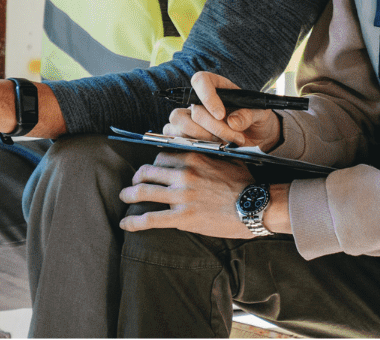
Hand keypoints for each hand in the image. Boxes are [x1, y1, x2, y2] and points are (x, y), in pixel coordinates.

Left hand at [118, 152, 272, 237]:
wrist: (255, 206)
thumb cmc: (245, 183)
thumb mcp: (226, 160)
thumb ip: (208, 157)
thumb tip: (200, 156)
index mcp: (194, 157)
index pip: (162, 156)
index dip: (154, 164)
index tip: (152, 171)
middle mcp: (184, 174)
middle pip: (149, 171)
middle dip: (138, 177)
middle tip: (133, 183)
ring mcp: (181, 196)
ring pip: (144, 192)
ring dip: (130, 194)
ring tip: (124, 197)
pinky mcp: (182, 218)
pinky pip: (151, 218)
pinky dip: (134, 221)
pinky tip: (125, 223)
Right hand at [161, 71, 283, 150]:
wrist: (256, 137)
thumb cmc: (255, 119)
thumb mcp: (260, 113)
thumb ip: (249, 115)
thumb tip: (233, 122)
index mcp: (216, 86)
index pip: (200, 80)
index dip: (207, 96)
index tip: (221, 114)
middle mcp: (200, 100)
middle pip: (194, 110)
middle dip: (214, 127)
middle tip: (235, 138)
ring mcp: (190, 117)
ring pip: (180, 124)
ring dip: (203, 138)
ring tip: (224, 144)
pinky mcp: (186, 135)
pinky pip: (176, 138)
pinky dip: (191, 146)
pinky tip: (210, 149)